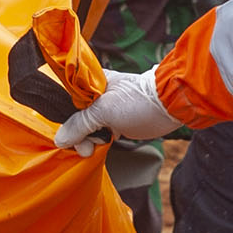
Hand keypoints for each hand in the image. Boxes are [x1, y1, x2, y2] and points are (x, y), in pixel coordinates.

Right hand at [50, 65, 176, 151]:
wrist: (173, 106)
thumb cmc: (139, 102)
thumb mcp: (105, 111)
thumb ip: (80, 124)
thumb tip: (60, 139)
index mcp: (91, 83)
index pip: (66, 100)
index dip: (64, 120)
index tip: (69, 137)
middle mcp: (96, 94)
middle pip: (75, 116)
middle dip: (78, 135)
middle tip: (86, 149)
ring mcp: (107, 107)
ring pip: (87, 126)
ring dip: (89, 140)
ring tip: (95, 148)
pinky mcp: (117, 119)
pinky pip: (99, 130)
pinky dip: (98, 139)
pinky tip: (102, 144)